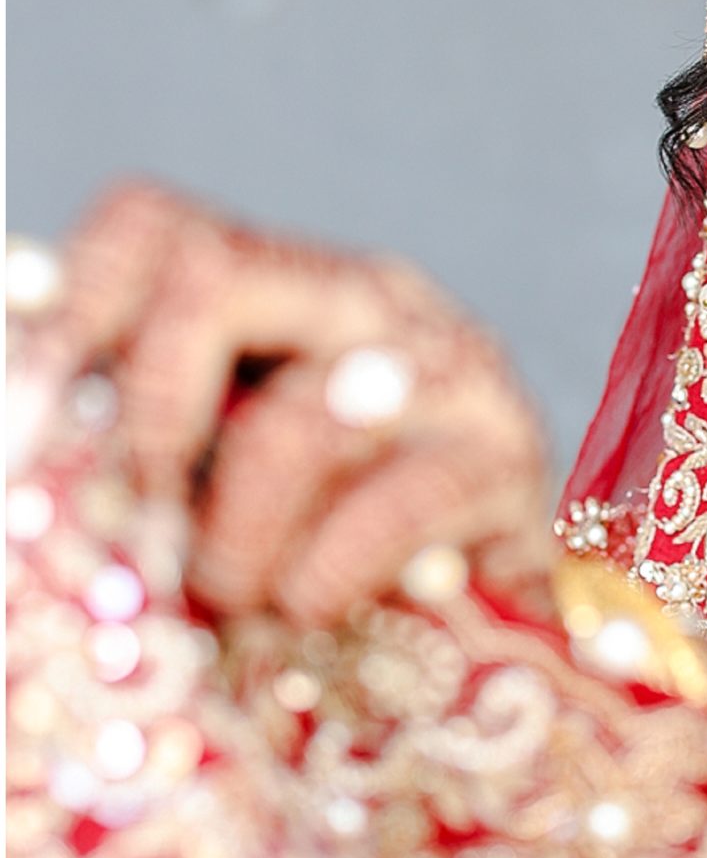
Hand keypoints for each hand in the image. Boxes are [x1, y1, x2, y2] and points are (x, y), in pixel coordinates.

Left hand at [35, 179, 553, 627]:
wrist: (495, 633)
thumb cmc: (323, 557)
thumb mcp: (211, 481)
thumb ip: (136, 447)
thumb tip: (24, 448)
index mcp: (281, 285)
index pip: (158, 224)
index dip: (75, 303)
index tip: (28, 414)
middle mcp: (368, 298)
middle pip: (217, 275)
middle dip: (150, 411)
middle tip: (142, 511)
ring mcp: (449, 368)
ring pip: (301, 416)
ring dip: (236, 539)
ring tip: (231, 599)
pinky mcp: (506, 459)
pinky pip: (392, 506)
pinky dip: (323, 575)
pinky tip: (308, 609)